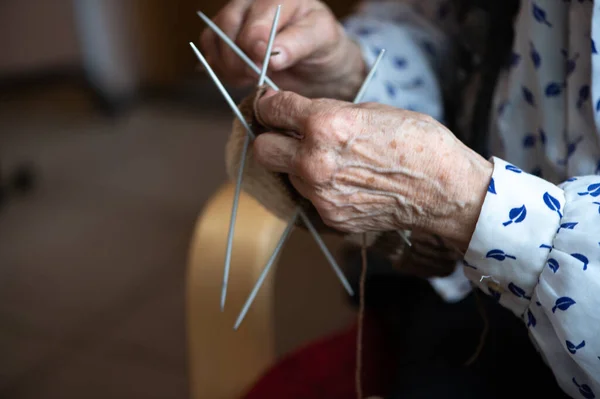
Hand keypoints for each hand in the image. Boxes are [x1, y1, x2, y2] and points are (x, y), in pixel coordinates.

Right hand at [200, 0, 365, 99]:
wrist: (318, 62)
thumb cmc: (322, 46)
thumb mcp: (321, 41)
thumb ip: (298, 44)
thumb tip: (272, 56)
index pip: (256, 17)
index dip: (255, 43)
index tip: (262, 66)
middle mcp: (253, 2)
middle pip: (229, 25)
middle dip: (239, 57)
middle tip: (255, 77)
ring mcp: (236, 18)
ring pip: (214, 38)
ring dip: (228, 65)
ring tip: (250, 78)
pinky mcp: (225, 38)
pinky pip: (210, 52)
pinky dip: (221, 69)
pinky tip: (241, 78)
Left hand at [253, 90, 493, 250]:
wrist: (445, 191)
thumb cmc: (417, 142)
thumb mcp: (372, 110)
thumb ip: (329, 113)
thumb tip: (301, 116)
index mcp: (325, 125)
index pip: (272, 110)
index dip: (269, 105)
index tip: (271, 107)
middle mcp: (315, 162)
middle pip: (262, 150)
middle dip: (271, 139)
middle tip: (286, 135)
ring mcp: (320, 194)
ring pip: (286, 175)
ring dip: (297, 165)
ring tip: (330, 161)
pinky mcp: (330, 216)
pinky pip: (309, 197)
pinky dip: (318, 188)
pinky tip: (345, 181)